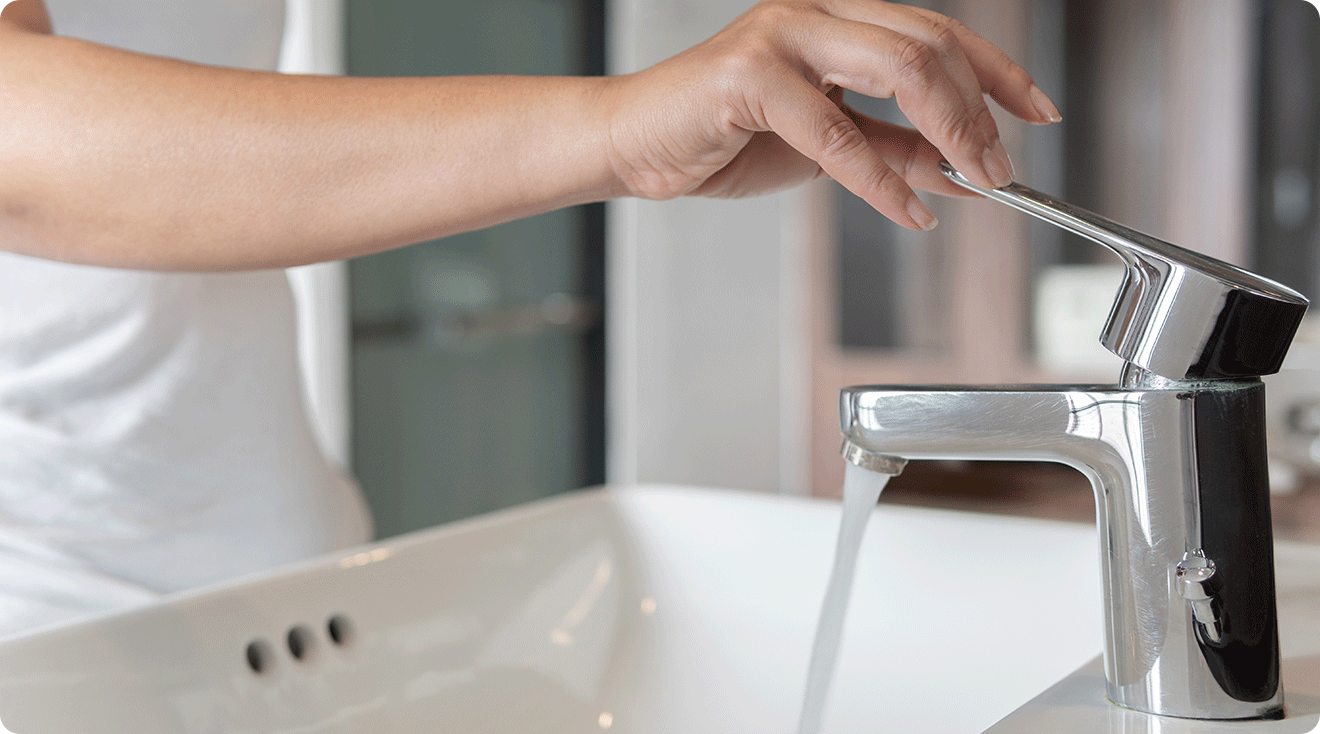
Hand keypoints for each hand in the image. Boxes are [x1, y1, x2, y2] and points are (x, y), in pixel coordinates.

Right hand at [604, 0, 1060, 229]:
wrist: (635, 146)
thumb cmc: (720, 137)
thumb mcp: (828, 145)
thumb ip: (893, 149)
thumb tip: (961, 171)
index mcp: (836, 18)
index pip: (937, 32)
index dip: (998, 70)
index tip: (1036, 112)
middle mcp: (815, 12)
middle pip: (930, 44)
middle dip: (981, 110)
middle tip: (1004, 165)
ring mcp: (783, 36)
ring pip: (899, 66)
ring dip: (950, 131)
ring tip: (976, 179)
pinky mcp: (750, 75)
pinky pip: (838, 131)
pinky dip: (882, 179)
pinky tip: (909, 210)